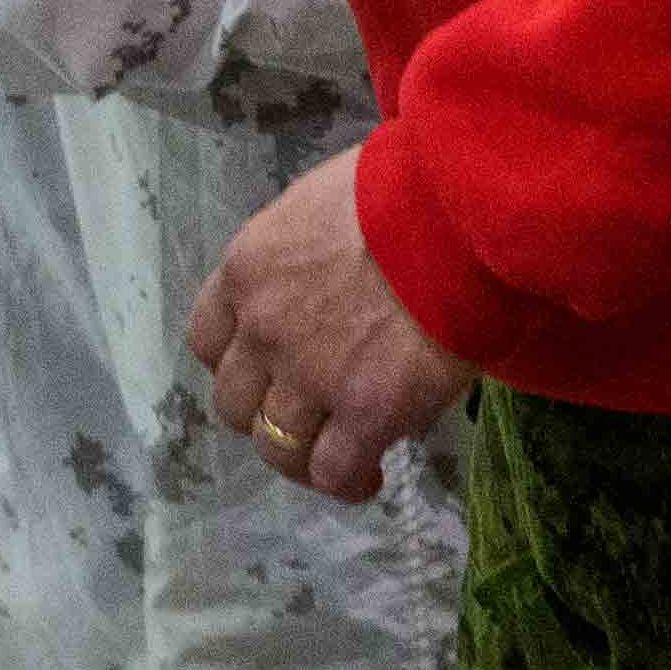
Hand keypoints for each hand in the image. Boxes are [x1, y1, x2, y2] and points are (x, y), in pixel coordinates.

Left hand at [186, 148, 476, 503]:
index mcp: (248, 269)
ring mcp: (310, 376)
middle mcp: (264, 329)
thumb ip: (303, 258)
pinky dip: (348, 482)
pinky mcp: (365, 412)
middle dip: (267, 413)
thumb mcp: (323, 205)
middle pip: (236, 403)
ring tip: (341, 456)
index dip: (238, 363)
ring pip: (278, 447)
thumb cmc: (406, 187)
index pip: (208, 340)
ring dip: (304, 456)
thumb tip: (325, 289)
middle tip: (309, 413)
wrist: (461, 211)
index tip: (267, 370)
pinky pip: (335, 472)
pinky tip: (371, 475)